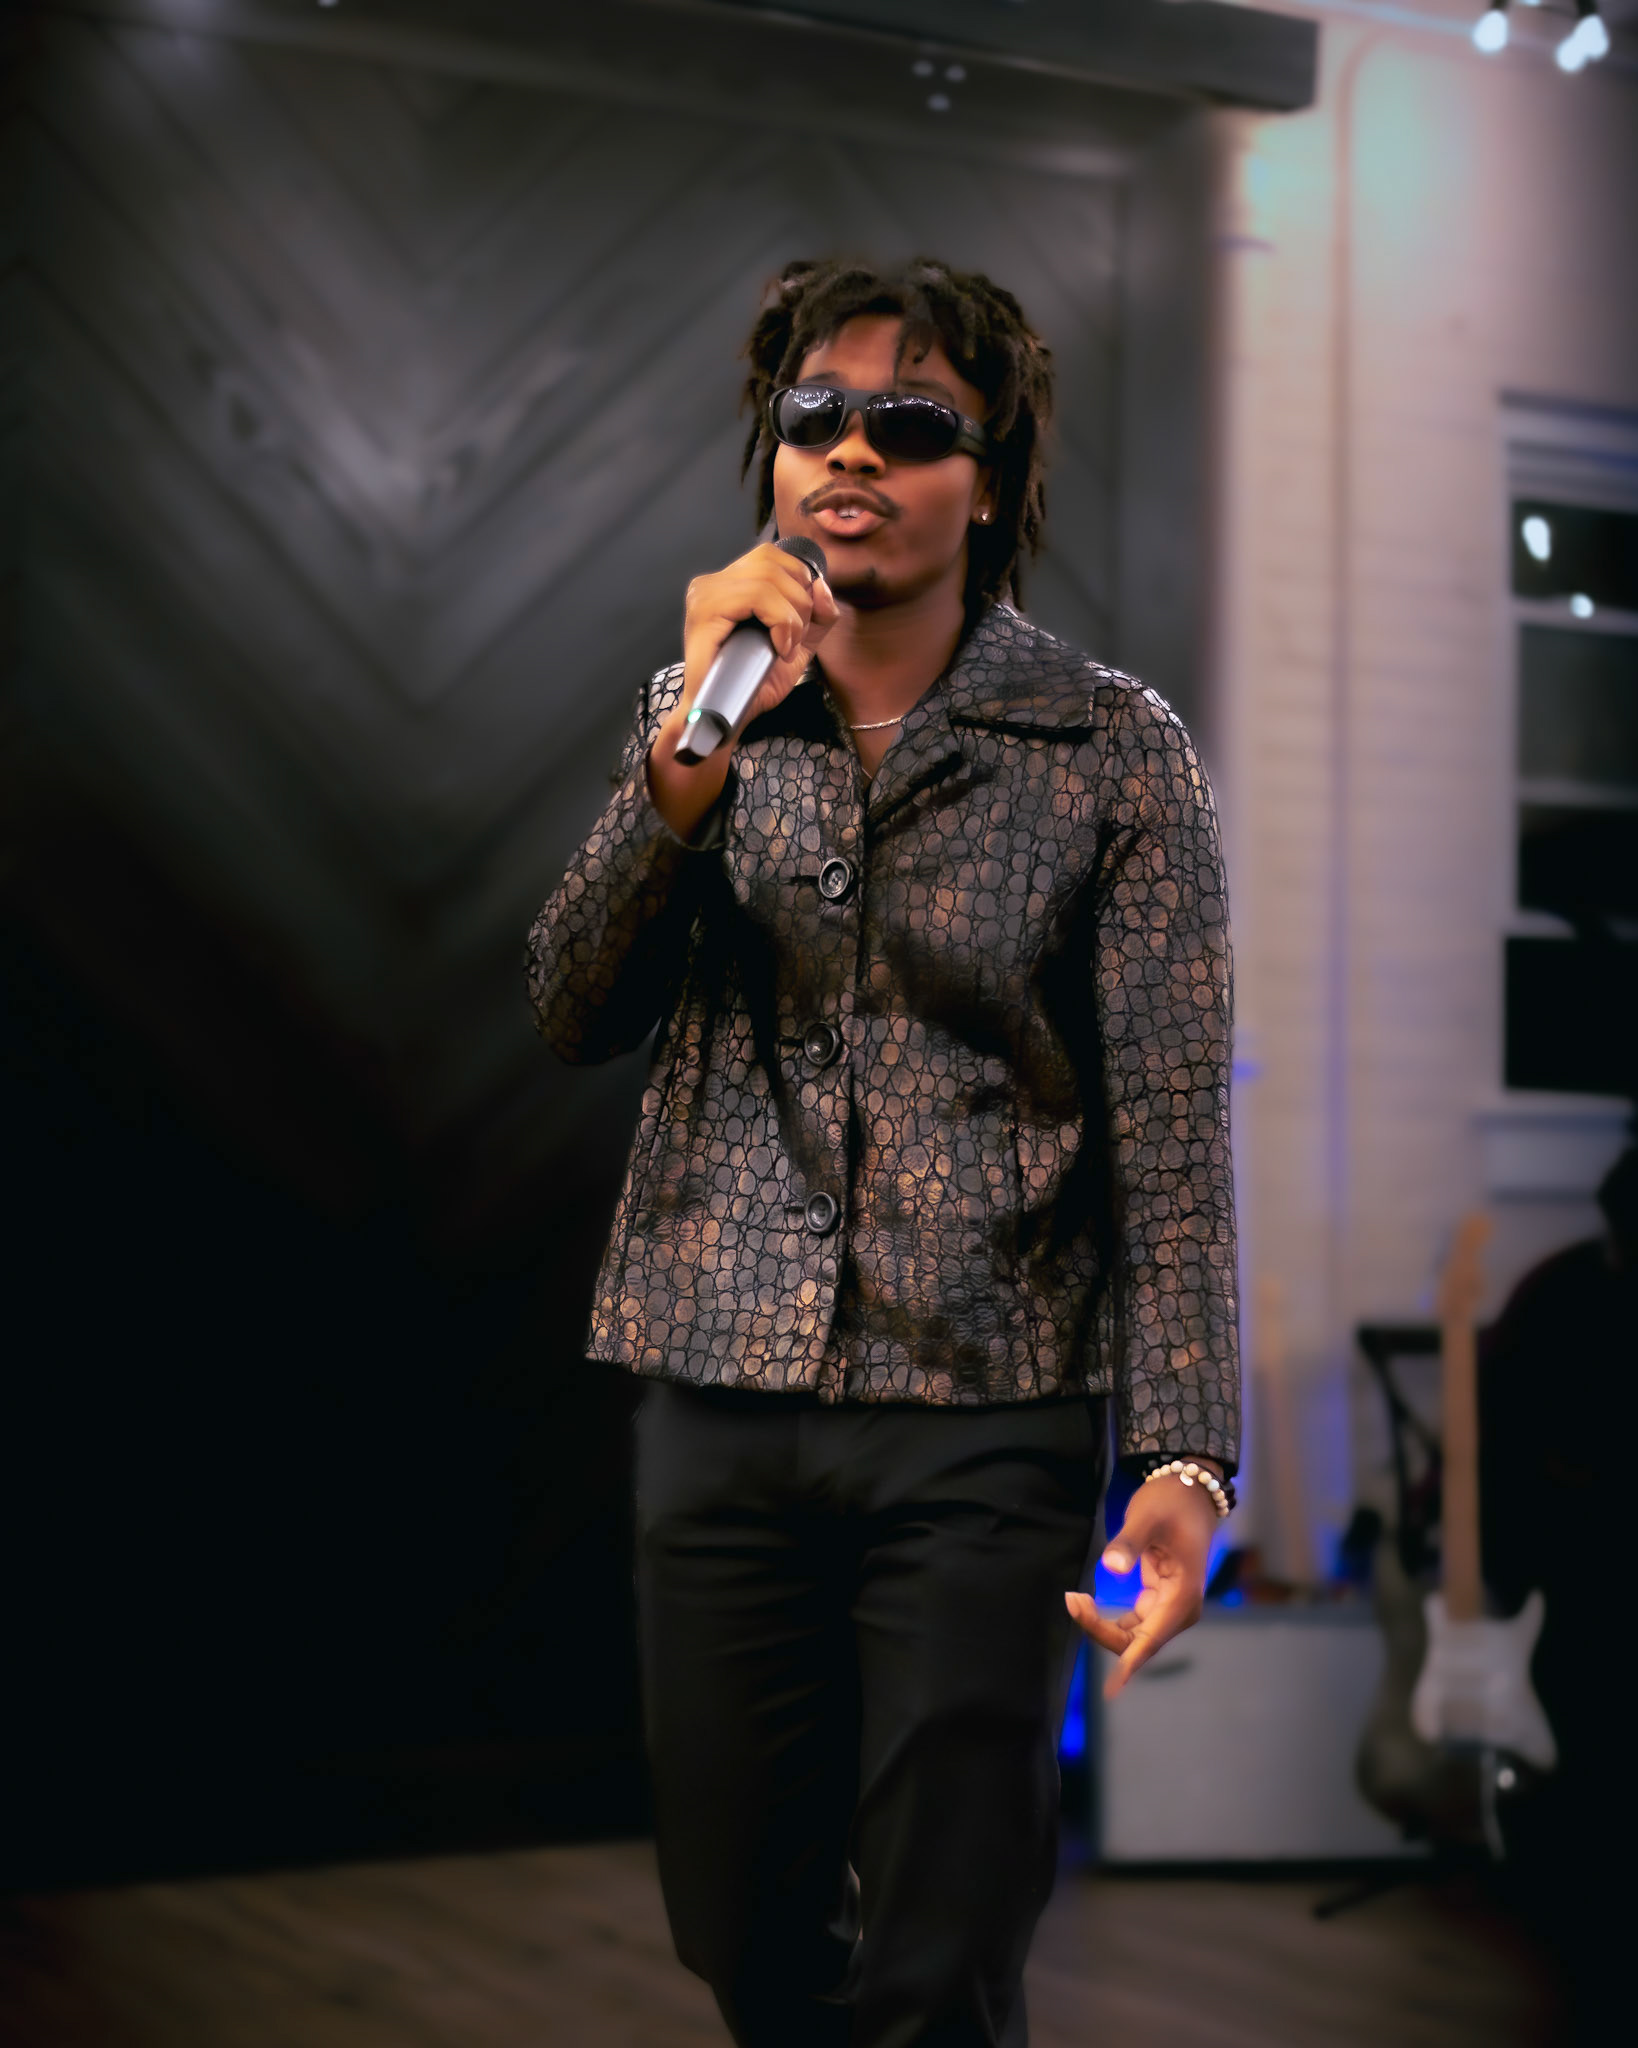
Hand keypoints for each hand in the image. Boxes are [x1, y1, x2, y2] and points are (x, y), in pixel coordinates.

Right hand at [648, 543, 837, 839]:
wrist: (727, 718)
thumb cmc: (754, 683)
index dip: (800, 583)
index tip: (801, 625)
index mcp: (730, 583)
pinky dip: (779, 622)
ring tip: (784, 646)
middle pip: (774, 562)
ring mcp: (705, 595)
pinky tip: (778, 647)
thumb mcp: (798, 645)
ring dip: (791, 616)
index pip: (774, 556)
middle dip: (800, 602)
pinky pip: (756, 597)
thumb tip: (822, 586)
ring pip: (768, 578)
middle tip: (793, 640)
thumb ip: (817, 616)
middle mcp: (712, 582)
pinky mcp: (704, 612)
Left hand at [1064, 1472, 1219, 1698]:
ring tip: (1075, 1599)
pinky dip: (1109, 1619)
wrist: (1190, 1489)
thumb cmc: (1171, 1502)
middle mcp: (1180, 1610)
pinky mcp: (1159, 1600)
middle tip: (1072, 1599)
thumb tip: (1111, 1568)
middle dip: (1101, 1629)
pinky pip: (1133, 1624)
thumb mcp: (1147, 1518)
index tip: (1112, 1688)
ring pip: (1133, 1636)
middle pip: (1137, 1641)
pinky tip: (1088, 1603)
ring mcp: (1170, 1607)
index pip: (1151, 1640)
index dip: (1129, 1664)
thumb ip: (1128, 1543)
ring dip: (1103, 1626)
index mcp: (1183, 1597)